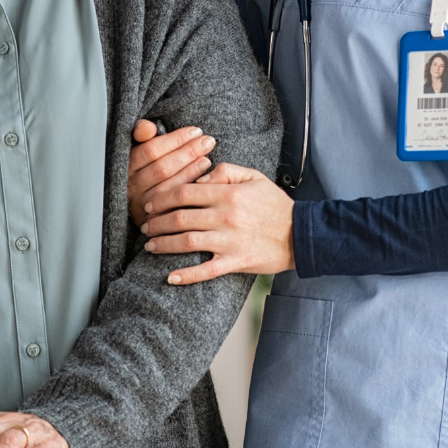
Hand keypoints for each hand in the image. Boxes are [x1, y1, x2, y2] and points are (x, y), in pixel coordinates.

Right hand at [128, 120, 215, 227]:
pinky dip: (189, 190)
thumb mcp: (141, 148)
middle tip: (208, 141)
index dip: (175, 140)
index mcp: (127, 166)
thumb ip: (141, 133)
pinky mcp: (152, 221)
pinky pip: (174, 205)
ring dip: (191, 171)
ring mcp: (141, 205)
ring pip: (168, 187)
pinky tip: (203, 181)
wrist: (144, 206)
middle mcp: (130, 187)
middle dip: (188, 152)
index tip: (195, 131)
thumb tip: (148, 127)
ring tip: (207, 159)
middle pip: (161, 168)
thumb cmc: (147, 168)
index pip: (150, 150)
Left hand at [141, 162, 295, 283]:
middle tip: (145, 226)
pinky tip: (170, 277)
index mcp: (228, 194)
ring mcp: (229, 241)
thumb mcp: (254, 177)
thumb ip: (225, 171)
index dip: (162, 197)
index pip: (185, 192)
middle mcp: (225, 217)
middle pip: (180, 218)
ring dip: (164, 244)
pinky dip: (186, 275)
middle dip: (156, 222)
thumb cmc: (276, 205)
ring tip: (150, 245)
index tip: (151, 203)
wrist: (302, 234)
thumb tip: (199, 178)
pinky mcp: (236, 262)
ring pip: (186, 242)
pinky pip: (206, 271)